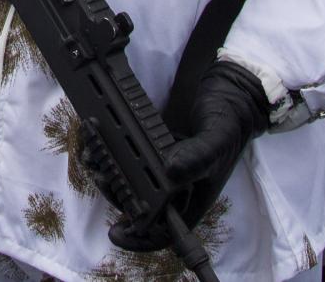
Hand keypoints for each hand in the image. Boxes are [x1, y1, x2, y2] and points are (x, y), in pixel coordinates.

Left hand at [105, 60, 270, 252]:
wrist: (227, 86)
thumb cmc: (230, 119)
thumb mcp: (216, 139)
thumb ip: (198, 156)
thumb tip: (171, 171)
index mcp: (194, 196)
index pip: (167, 230)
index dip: (141, 238)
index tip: (117, 232)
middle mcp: (175, 184)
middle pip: (141, 206)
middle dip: (118, 197)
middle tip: (102, 179)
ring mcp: (161, 164)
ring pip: (130, 181)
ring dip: (110, 173)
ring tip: (95, 158)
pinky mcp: (150, 142)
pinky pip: (127, 155)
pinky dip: (111, 150)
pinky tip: (99, 138)